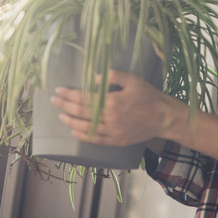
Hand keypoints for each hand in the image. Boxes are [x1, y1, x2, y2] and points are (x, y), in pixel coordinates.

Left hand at [50, 69, 178, 146]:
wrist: (164, 117)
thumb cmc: (149, 96)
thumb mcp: (133, 80)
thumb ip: (112, 76)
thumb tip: (92, 79)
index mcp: (112, 102)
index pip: (83, 98)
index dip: (69, 94)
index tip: (58, 90)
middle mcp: (109, 118)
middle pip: (80, 112)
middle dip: (64, 105)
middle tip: (54, 100)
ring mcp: (112, 132)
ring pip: (85, 128)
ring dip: (70, 122)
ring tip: (61, 116)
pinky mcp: (117, 141)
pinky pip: (96, 140)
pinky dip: (83, 136)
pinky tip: (75, 132)